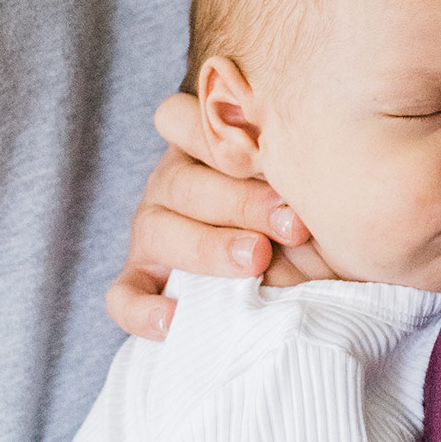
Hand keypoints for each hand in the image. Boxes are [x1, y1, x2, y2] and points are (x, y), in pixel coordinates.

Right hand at [106, 94, 313, 340]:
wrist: (304, 265)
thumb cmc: (309, 210)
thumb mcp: (306, 181)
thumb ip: (297, 162)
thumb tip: (315, 150)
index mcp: (204, 144)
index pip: (183, 120)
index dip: (222, 139)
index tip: (280, 159)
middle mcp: (172, 182)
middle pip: (183, 183)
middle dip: (241, 203)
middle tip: (291, 225)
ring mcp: (153, 231)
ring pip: (155, 231)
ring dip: (207, 247)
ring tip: (256, 261)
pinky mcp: (142, 280)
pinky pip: (125, 295)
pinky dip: (143, 310)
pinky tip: (176, 321)